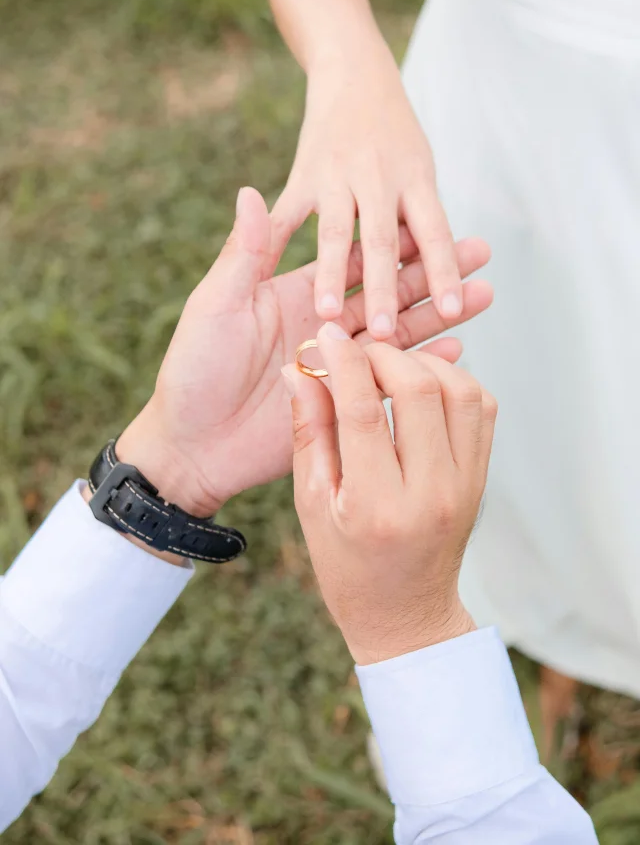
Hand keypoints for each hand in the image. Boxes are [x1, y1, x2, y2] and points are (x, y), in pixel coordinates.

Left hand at [118, 187, 492, 517]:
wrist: (190, 444)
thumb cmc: (194, 369)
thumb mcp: (216, 304)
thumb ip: (245, 253)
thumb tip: (249, 191)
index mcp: (297, 293)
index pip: (357, 258)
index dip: (397, 240)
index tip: (435, 219)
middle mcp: (325, 325)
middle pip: (390, 290)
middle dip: (435, 271)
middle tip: (481, 251)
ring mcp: (338, 366)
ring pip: (400, 334)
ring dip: (440, 315)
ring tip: (484, 294)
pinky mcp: (344, 406)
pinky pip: (391, 382)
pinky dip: (424, 368)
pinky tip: (458, 352)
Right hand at [270, 43, 460, 338]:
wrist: (354, 71)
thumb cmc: (394, 140)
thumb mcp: (419, 168)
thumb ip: (420, 217)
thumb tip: (441, 272)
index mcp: (416, 180)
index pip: (435, 234)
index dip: (444, 273)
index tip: (452, 312)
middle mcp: (379, 177)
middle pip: (383, 241)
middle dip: (384, 288)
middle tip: (386, 331)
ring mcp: (337, 176)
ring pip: (335, 233)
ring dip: (331, 275)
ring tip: (326, 314)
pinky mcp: (302, 176)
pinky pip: (285, 218)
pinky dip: (274, 245)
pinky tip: (265, 279)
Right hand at [284, 323, 497, 664]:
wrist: (407, 614)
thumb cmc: (346, 564)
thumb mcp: (311, 504)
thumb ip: (308, 432)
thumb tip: (299, 370)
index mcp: (378, 506)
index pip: (362, 411)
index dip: (343, 363)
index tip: (327, 336)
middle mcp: (432, 492)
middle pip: (420, 390)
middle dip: (384, 356)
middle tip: (357, 351)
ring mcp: (466, 484)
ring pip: (462, 390)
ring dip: (423, 364)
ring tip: (388, 367)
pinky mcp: (482, 476)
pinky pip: (481, 407)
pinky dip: (452, 382)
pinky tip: (420, 385)